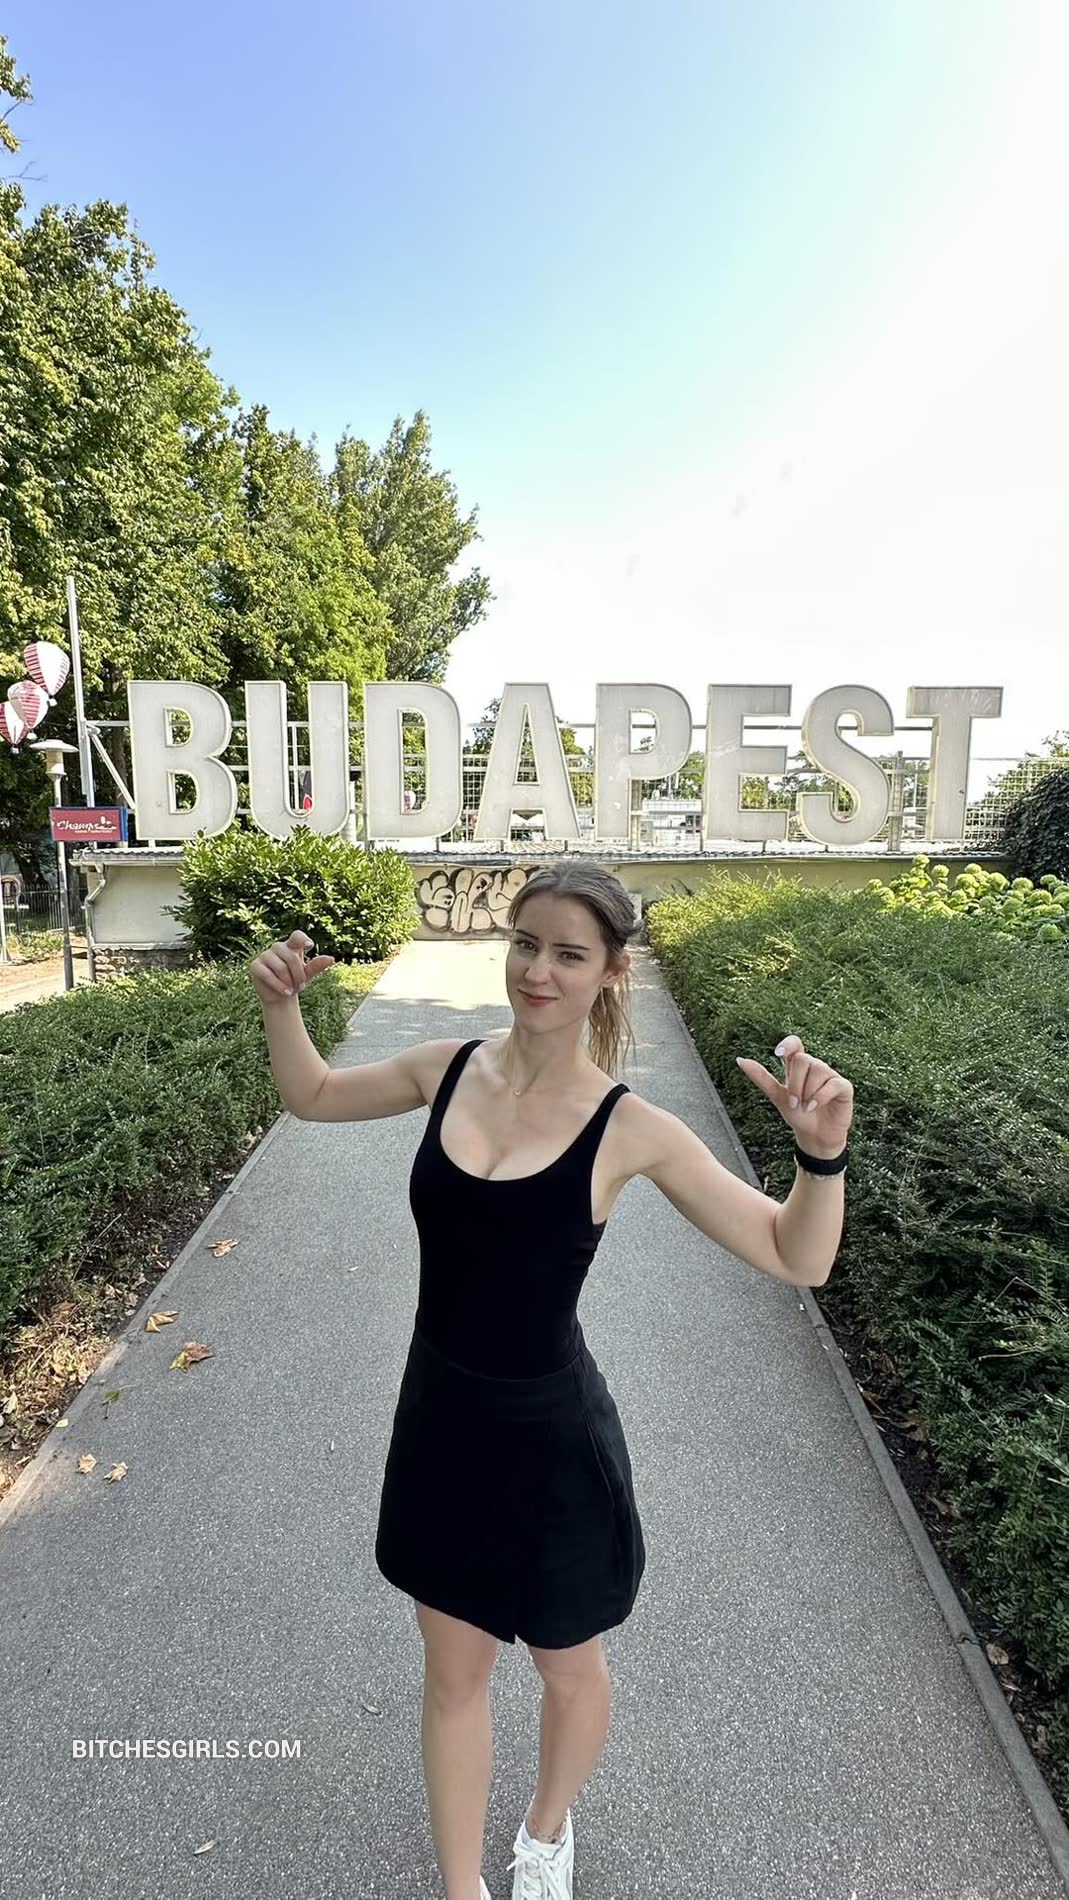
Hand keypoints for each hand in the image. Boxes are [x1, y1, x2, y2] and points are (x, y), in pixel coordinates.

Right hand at [249, 929, 335, 1006]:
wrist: (280, 996)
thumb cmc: (295, 981)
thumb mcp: (308, 974)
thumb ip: (317, 966)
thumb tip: (331, 959)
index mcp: (291, 946)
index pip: (297, 936)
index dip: (302, 939)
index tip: (309, 946)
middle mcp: (278, 947)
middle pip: (291, 957)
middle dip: (298, 974)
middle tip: (302, 985)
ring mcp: (265, 955)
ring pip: (280, 967)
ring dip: (289, 981)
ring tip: (292, 989)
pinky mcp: (255, 966)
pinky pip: (268, 974)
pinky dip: (279, 985)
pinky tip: (286, 992)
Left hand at [736, 1034, 853, 1156]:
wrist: (815, 1136)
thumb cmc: (797, 1115)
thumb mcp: (776, 1096)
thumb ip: (761, 1077)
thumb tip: (740, 1059)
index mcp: (798, 1067)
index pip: (795, 1044)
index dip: (788, 1044)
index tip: (779, 1052)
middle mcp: (815, 1067)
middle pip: (803, 1059)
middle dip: (795, 1083)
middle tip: (794, 1102)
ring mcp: (830, 1076)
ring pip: (818, 1070)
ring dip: (807, 1093)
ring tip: (807, 1107)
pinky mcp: (844, 1087)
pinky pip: (833, 1083)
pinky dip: (821, 1096)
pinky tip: (814, 1106)